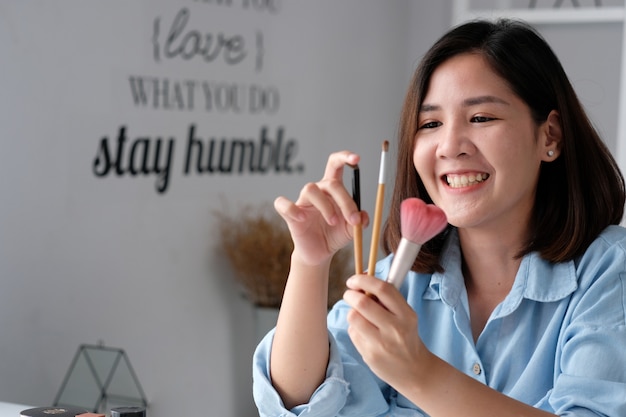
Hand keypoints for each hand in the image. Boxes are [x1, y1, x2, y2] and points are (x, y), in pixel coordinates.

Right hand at [274, 151, 368, 266]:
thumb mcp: (352, 229)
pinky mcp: (290, 214)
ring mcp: (302, 201)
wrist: (320, 254)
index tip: (357, 159)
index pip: (336, 165)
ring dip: (326, 206)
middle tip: (353, 220)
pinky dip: (293, 209)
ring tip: (333, 222)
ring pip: (311, 189)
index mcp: (333, 190)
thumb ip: (360, 220)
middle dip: (345, 201)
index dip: (344, 157)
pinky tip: (303, 218)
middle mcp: (318, 191)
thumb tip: (363, 215)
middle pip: (330, 183)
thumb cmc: (334, 235)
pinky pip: (284, 204)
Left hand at [343, 274, 430, 389]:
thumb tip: (361, 280)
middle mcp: (395, 329)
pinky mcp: (369, 355)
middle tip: (350, 294)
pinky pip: (353, 333)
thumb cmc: (406, 336)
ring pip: (353, 317)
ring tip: (359, 316)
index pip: (383, 289)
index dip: (364, 280)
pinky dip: (354, 328)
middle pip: (362, 303)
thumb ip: (386, 299)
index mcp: (406, 314)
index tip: (354, 280)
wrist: (415, 371)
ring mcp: (381, 343)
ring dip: (352, 312)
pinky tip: (364, 333)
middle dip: (350, 294)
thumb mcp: (405, 316)